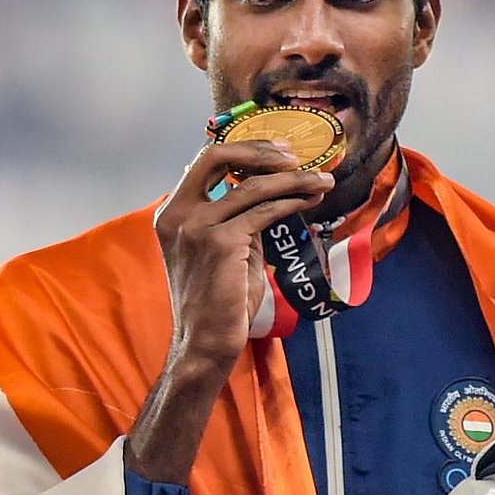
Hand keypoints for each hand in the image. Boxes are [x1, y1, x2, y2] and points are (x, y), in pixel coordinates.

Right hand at [126, 139, 333, 484]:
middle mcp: (178, 213)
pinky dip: (292, 202)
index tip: (278, 153)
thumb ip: (238, 219)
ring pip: (252, 184)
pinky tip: (311, 202)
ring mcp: (196, 226)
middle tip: (297, 158)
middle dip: (262, 150)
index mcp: (172, 212)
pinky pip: (265, 211)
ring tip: (322, 182)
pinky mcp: (220, 241)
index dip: (244, 150)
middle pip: (218, 155)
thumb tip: (272, 194)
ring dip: (294, 179)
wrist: (206, 344)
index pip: (205, 162)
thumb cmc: (219, 303)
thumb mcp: (226, 250)